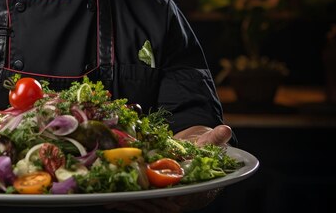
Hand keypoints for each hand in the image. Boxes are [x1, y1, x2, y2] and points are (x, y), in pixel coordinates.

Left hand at [104, 125, 231, 212]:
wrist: (195, 156)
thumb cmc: (201, 151)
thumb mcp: (207, 144)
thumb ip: (214, 140)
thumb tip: (225, 130)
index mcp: (194, 190)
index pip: (176, 196)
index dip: (161, 196)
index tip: (147, 193)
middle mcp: (180, 199)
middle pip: (158, 204)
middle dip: (138, 202)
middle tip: (119, 197)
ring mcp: (166, 200)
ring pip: (146, 206)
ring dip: (128, 204)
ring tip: (110, 199)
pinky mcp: (155, 198)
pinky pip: (140, 204)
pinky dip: (126, 202)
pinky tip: (110, 199)